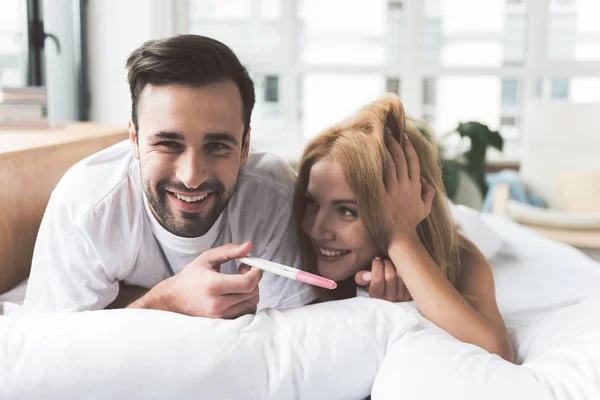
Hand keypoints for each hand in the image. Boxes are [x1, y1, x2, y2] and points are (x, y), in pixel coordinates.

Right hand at [163, 241, 261, 318]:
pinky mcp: (223, 322)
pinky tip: (237, 293)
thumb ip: (230, 251)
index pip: (247, 283)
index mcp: (213, 285)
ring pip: (252, 304)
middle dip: (254, 279)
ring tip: (239, 282)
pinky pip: (246, 313)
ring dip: (251, 291)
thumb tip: (249, 246)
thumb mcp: (207, 258)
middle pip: (252, 293)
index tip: (253, 265)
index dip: (256, 272)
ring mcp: (221, 316)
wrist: (174, 299)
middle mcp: (218, 304)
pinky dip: (247, 302)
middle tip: (243, 271)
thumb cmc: (191, 277)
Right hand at [354, 258, 411, 301]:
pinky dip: (404, 268)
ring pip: (401, 275)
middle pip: (391, 276)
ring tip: (392, 263)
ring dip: (396, 265)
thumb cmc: (374, 282)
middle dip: (387, 263)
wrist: (389, 293)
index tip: (376, 260)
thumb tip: (367, 275)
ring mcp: (402, 297)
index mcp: (376, 297)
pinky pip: (409, 276)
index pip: (378, 280)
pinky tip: (399, 267)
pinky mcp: (411, 294)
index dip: (377, 266)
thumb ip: (361, 277)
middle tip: (384, 260)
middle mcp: (390, 300)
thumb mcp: (364, 281)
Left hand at [379, 127, 435, 247]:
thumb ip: (428, 194)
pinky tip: (372, 153)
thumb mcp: (424, 209)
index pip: (413, 162)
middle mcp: (406, 186)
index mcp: (415, 187)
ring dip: (386, 148)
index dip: (409, 147)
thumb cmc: (410, 225)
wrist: (400, 238)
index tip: (403, 136)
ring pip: (391, 164)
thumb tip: (428, 182)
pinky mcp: (382, 197)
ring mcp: (394, 191)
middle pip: (401, 158)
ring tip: (380, 136)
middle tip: (387, 130)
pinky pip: (379, 177)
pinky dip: (376, 164)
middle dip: (394, 142)